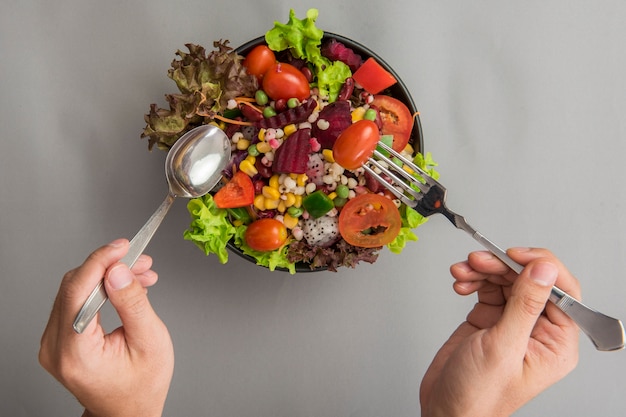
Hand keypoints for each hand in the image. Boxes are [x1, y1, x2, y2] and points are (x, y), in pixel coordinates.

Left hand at [39, 239, 173, 416]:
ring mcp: (52, 343)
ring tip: (140, 274)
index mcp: (76, 353)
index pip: (77, 291)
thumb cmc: (141, 385)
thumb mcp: (149, 341)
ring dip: (107, 276)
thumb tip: (118, 270)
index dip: (100, 262)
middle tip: (141, 262)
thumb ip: (133, 303)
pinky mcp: (58, 338)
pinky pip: (75, 301)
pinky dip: (100, 289)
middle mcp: (55, 348)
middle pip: (74, 287)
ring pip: (74, 290)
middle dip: (109, 267)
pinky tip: (124, 286)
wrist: (127, 411)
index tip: (123, 247)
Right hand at [419, 248, 579, 416]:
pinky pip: (487, 289)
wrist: (446, 409)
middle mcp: (537, 330)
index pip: (562, 291)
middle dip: (501, 266)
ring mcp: (512, 324)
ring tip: (463, 271)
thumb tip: (544, 270)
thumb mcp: (503, 347)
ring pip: (505, 281)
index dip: (540, 266)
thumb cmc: (478, 395)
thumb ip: (525, 305)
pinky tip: (461, 284)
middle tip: (478, 260)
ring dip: (483, 271)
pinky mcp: (490, 320)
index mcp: (555, 342)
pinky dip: (473, 281)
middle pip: (528, 280)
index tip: (515, 255)